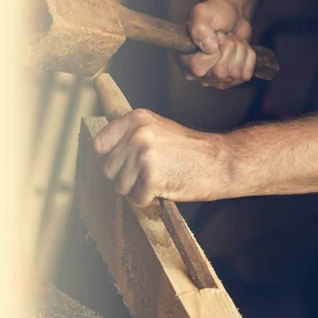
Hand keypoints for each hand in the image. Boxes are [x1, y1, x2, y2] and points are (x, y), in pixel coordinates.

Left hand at [93, 108, 229, 205]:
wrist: (218, 161)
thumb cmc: (189, 149)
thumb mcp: (158, 129)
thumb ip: (131, 135)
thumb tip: (103, 152)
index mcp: (136, 118)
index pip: (99, 143)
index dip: (110, 157)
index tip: (122, 161)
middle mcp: (137, 134)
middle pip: (108, 168)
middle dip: (125, 176)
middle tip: (149, 171)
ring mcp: (144, 155)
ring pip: (120, 186)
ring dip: (137, 188)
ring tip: (159, 177)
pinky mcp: (151, 177)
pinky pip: (136, 199)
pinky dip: (148, 199)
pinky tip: (165, 186)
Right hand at [179, 0, 256, 88]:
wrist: (233, 15)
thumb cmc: (215, 13)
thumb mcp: (202, 13)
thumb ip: (200, 28)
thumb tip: (209, 49)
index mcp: (183, 59)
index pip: (199, 68)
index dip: (213, 51)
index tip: (216, 35)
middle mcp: (197, 74)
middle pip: (221, 73)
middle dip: (229, 48)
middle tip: (225, 37)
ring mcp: (216, 79)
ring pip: (235, 74)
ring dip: (239, 51)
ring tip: (232, 41)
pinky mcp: (233, 79)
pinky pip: (246, 74)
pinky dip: (248, 57)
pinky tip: (240, 49)